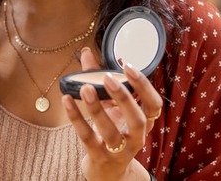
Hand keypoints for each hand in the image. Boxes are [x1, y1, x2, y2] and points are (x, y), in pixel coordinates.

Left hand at [62, 47, 162, 180]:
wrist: (107, 170)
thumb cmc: (112, 131)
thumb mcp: (111, 106)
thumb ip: (98, 79)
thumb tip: (86, 52)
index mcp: (144, 122)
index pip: (153, 105)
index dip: (144, 86)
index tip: (128, 66)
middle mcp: (136, 138)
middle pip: (137, 120)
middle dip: (124, 98)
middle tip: (108, 77)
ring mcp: (118, 150)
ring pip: (110, 132)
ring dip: (97, 109)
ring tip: (85, 88)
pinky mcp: (99, 156)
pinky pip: (88, 138)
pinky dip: (76, 119)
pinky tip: (66, 101)